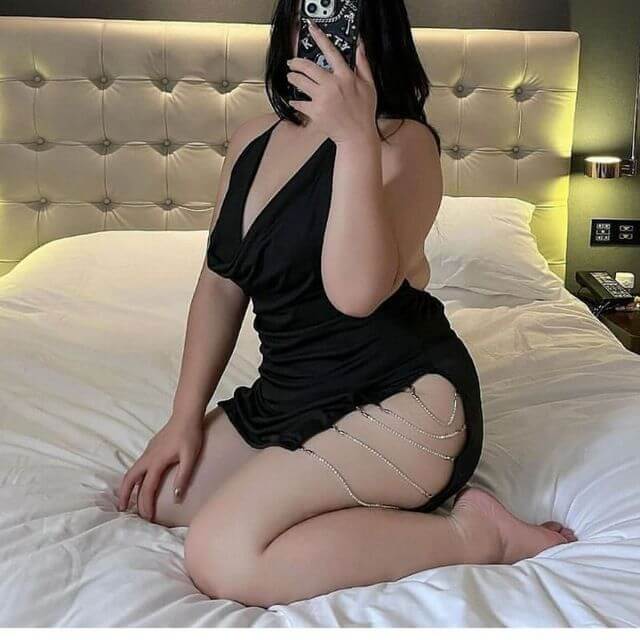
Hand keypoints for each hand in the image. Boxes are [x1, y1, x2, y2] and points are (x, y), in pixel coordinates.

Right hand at [117, 413, 203, 521]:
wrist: (186, 415)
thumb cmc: (190, 435)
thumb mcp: (191, 456)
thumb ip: (183, 476)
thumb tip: (176, 497)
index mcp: (157, 461)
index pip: (147, 488)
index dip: (146, 504)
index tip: (147, 518)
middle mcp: (148, 457)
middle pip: (130, 479)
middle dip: (125, 496)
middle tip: (123, 511)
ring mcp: (148, 452)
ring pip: (131, 472)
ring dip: (127, 487)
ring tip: (125, 500)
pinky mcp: (151, 448)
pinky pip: (137, 466)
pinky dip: (133, 478)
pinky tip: (139, 483)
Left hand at [287, 19, 377, 144]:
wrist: (357, 136)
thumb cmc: (364, 113)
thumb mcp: (369, 86)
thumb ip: (363, 64)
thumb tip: (359, 47)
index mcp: (346, 77)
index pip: (331, 51)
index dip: (320, 38)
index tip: (312, 30)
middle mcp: (332, 85)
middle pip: (308, 67)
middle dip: (296, 63)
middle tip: (292, 63)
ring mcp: (322, 99)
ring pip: (300, 82)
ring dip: (293, 78)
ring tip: (291, 77)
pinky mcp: (315, 112)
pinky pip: (299, 103)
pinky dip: (295, 101)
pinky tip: (294, 100)